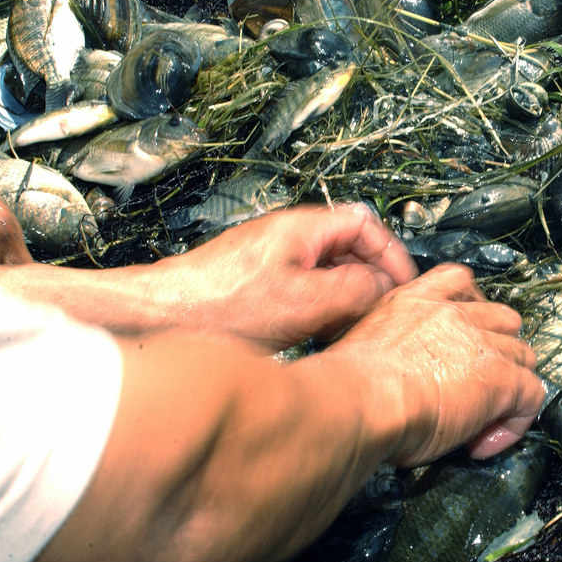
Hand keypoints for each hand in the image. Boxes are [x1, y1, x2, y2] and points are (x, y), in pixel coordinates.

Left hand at [159, 202, 417, 345]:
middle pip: (348, 249)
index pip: (366, 224)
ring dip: (345, 300)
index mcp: (302, 228)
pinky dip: (320, 310)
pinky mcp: (256, 286)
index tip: (404, 285)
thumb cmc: (217, 307)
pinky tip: (315, 337)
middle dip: (371, 280)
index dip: (392, 254)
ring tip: (349, 329)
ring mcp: (271, 261)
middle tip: (381, 312)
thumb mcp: (304, 302)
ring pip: (327, 273)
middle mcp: (287, 238)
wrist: (158, 321)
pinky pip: (304, 291)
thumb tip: (381, 289)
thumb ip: (354, 290)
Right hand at [327, 263, 544, 465]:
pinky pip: (532, 395)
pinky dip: (516, 421)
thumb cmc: (349, 384)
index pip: (459, 283)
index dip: (472, 309)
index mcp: (416, 300)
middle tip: (473, 385)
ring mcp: (484, 343)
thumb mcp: (367, 347)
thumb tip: (398, 378)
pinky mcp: (502, 379)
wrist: (362, 398)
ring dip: (510, 383)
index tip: (464, 337)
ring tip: (482, 416)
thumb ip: (393, 349)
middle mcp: (455, 314)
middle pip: (502, 320)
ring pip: (523, 355)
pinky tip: (483, 443)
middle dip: (496, 349)